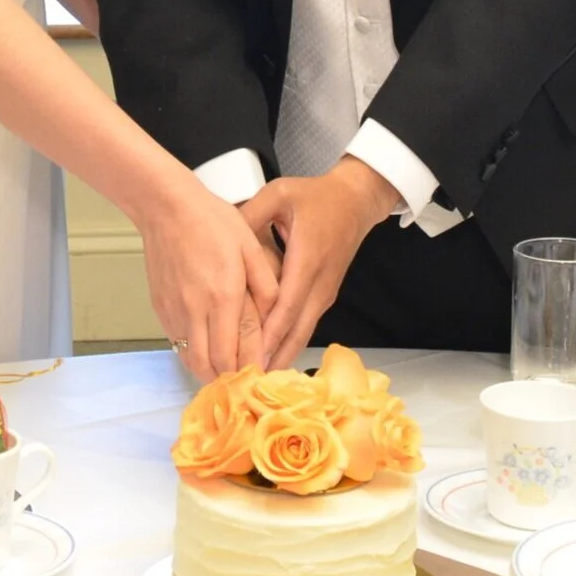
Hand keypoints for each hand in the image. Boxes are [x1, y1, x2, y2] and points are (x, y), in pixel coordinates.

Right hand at [138, 187, 279, 382]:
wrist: (167, 207)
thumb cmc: (213, 222)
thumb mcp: (251, 248)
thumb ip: (266, 287)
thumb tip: (276, 319)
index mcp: (223, 296)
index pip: (233, 354)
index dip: (247, 372)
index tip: (261, 377)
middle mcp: (195, 310)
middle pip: (209, 366)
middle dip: (228, 379)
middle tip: (245, 377)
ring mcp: (174, 310)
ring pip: (189, 359)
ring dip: (209, 369)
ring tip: (227, 367)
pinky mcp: (160, 307)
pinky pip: (177, 343)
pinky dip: (193, 352)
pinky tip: (206, 344)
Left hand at [239, 157, 399, 368]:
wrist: (355, 201)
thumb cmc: (316, 196)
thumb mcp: (279, 194)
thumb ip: (250, 214)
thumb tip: (219, 238)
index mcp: (307, 258)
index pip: (287, 304)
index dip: (269, 332)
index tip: (248, 354)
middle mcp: (319, 283)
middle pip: (296, 329)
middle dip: (272, 356)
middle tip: (245, 381)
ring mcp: (324, 293)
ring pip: (302, 333)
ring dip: (280, 356)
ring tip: (254, 380)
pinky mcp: (324, 297)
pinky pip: (305, 326)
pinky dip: (288, 344)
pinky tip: (269, 358)